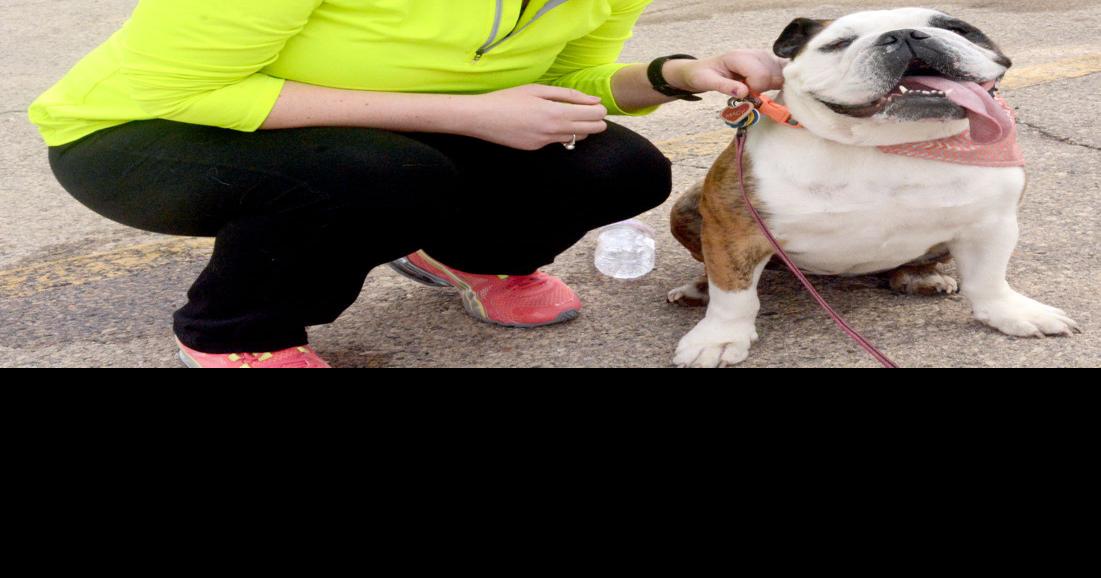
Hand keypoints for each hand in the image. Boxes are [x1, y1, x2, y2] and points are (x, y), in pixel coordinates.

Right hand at [460, 85, 608, 150]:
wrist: (482, 118)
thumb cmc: (508, 98)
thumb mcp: (538, 90)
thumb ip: (568, 95)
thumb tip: (592, 100)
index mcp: (555, 113)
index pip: (592, 116)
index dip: (600, 111)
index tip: (599, 105)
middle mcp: (553, 131)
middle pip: (589, 130)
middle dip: (596, 122)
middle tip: (592, 112)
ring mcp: (544, 143)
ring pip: (575, 138)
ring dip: (580, 128)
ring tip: (572, 116)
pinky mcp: (536, 148)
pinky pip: (556, 141)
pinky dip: (559, 133)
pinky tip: (549, 123)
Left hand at [664, 50, 786, 97]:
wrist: (704, 68)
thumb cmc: (704, 74)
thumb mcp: (708, 82)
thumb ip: (726, 87)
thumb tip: (743, 93)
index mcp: (739, 57)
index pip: (761, 76)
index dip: (755, 89)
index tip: (744, 92)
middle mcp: (754, 54)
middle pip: (772, 75)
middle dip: (763, 88)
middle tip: (748, 90)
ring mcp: (763, 56)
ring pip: (780, 75)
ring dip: (770, 86)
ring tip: (753, 86)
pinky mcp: (768, 60)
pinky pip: (782, 71)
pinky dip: (778, 81)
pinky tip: (766, 84)